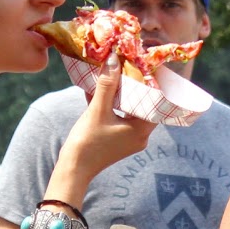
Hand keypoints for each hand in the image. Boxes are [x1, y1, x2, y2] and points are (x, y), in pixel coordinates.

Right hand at [61, 58, 157, 182]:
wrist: (73, 169)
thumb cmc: (87, 142)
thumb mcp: (97, 110)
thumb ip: (107, 84)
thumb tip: (114, 59)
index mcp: (141, 130)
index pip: (156, 103)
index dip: (152, 84)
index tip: (147, 68)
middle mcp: (140, 136)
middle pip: (143, 106)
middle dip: (135, 87)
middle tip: (132, 67)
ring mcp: (130, 140)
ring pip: (130, 111)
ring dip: (122, 95)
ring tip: (117, 76)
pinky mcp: (119, 141)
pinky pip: (120, 118)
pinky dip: (113, 106)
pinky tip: (102, 91)